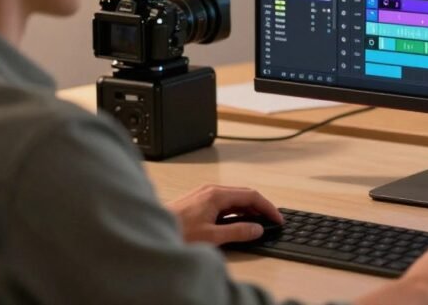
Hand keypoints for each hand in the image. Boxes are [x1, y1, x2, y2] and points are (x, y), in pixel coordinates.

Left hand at [166, 184, 283, 245]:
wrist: (150, 231)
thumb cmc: (175, 232)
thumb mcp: (211, 236)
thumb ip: (237, 232)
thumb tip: (256, 229)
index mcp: (216, 195)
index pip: (251, 195)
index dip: (267, 207)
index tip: (277, 218)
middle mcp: (210, 190)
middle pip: (244, 195)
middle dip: (260, 207)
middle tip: (271, 221)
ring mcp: (203, 195)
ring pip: (234, 198)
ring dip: (248, 209)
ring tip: (257, 222)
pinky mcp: (198, 202)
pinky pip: (224, 202)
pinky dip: (236, 210)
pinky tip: (237, 221)